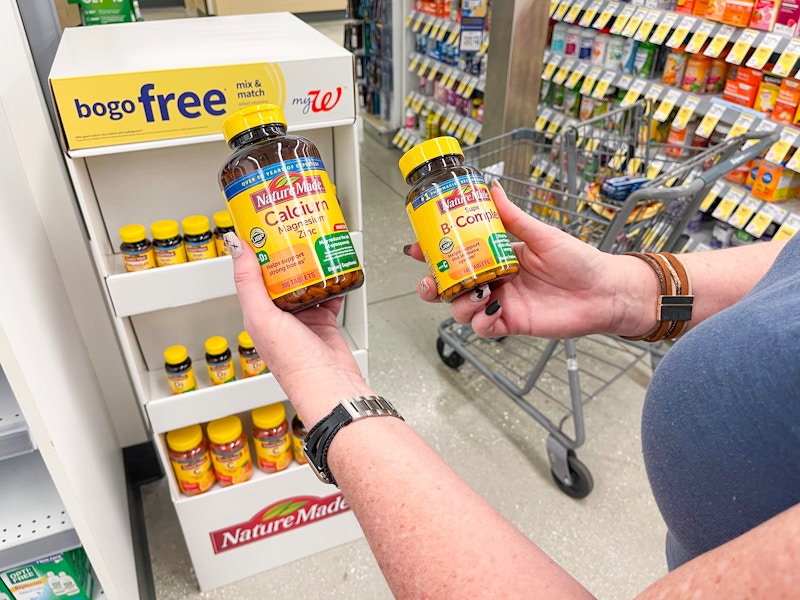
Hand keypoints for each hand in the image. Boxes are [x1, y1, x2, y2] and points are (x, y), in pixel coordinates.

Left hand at [225, 233, 373, 425]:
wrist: (330, 385)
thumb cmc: (294, 363)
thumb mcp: (263, 317)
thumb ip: (248, 282)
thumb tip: (236, 247)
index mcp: (258, 314)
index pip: (252, 275)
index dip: (255, 251)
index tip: (261, 227)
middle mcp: (279, 315)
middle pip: (281, 274)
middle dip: (286, 252)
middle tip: (292, 229)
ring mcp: (303, 317)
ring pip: (306, 281)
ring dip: (310, 263)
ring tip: (313, 243)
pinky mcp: (325, 320)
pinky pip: (329, 293)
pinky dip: (333, 280)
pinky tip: (336, 267)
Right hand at [410, 180, 657, 338]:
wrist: (605, 292)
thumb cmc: (580, 261)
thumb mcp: (542, 234)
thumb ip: (513, 217)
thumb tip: (492, 188)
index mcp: (498, 255)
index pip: (458, 254)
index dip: (434, 253)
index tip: (418, 248)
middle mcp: (495, 279)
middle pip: (451, 285)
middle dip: (433, 285)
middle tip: (431, 281)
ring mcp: (501, 303)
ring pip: (461, 309)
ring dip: (458, 303)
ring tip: (473, 294)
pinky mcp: (511, 323)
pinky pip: (483, 328)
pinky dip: (480, 322)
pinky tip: (491, 311)